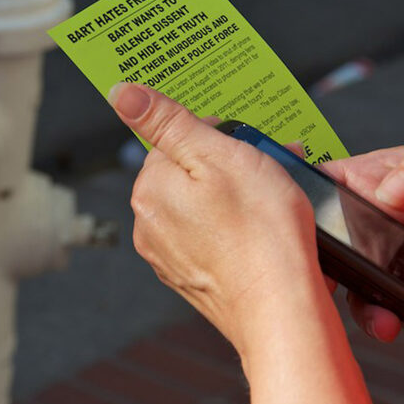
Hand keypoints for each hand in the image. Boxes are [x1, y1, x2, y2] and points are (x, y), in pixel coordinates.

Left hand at [107, 82, 331, 352]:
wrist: (281, 311)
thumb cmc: (260, 231)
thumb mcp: (218, 155)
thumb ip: (167, 122)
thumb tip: (121, 93)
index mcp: (150, 189)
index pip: (171, 140)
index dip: (213, 134)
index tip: (246, 142)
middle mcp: (150, 226)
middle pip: (188, 174)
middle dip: (227, 164)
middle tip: (270, 167)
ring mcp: (170, 258)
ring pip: (202, 207)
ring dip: (235, 196)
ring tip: (277, 200)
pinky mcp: (194, 280)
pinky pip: (212, 239)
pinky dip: (234, 229)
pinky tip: (265, 232)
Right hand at [321, 127, 403, 350]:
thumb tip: (390, 191)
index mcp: (386, 180)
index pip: (329, 189)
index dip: (303, 208)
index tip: (295, 232)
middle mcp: (389, 224)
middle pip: (339, 251)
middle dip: (333, 277)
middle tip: (339, 294)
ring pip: (367, 292)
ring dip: (370, 312)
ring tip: (392, 325)